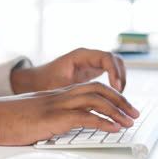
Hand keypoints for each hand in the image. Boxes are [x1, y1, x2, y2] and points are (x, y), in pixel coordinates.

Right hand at [0, 82, 139, 145]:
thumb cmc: (9, 118)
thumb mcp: (36, 115)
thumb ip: (52, 117)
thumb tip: (64, 128)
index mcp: (58, 95)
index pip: (91, 88)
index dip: (110, 95)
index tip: (122, 107)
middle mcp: (61, 96)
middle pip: (99, 89)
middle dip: (121, 100)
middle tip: (134, 112)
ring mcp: (57, 105)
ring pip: (96, 99)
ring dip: (117, 110)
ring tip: (129, 121)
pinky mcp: (53, 117)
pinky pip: (85, 116)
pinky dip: (103, 121)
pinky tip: (113, 128)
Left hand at [11, 48, 125, 93]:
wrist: (35, 81)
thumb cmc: (44, 82)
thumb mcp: (58, 87)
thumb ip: (75, 92)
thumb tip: (91, 102)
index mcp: (81, 55)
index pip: (106, 58)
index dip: (114, 72)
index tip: (117, 89)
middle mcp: (89, 57)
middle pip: (116, 62)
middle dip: (122, 79)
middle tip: (122, 98)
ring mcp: (92, 64)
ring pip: (116, 68)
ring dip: (120, 83)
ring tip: (120, 102)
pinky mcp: (92, 73)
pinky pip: (110, 76)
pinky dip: (114, 87)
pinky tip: (113, 102)